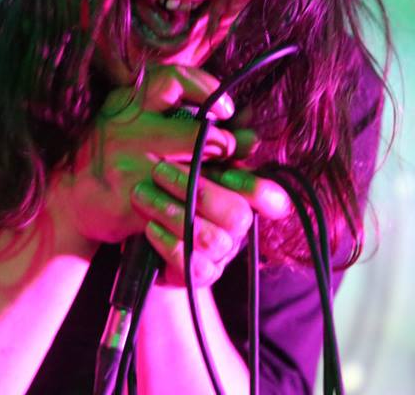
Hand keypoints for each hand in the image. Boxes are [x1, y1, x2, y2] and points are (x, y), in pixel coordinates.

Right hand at [47, 65, 239, 245]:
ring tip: (220, 175)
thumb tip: (240, 118)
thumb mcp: (129, 120)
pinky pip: (179, 202)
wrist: (66, 203)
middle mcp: (125, 131)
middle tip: (230, 148)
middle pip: (196, 134)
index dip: (207, 90)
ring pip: (193, 172)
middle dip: (223, 143)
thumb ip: (174, 112)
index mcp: (125, 105)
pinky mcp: (132, 202)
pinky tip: (201, 201)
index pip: (173, 80)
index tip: (226, 108)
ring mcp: (128, 168)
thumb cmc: (108, 156)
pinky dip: (197, 203)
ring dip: (215, 175)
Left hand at [132, 160, 290, 286]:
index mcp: (242, 197)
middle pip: (236, 215)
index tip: (225, 172)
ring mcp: (221, 254)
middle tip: (159, 170)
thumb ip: (213, 150)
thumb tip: (249, 138)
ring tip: (142, 194)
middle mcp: (237, 228)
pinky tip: (150, 227)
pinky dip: (168, 243)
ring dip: (172, 212)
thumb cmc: (169, 191)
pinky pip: (191, 264)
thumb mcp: (188, 164)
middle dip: (197, 190)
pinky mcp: (201, 275)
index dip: (255, 188)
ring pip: (208, 238)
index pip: (272, 199)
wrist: (142, 234)